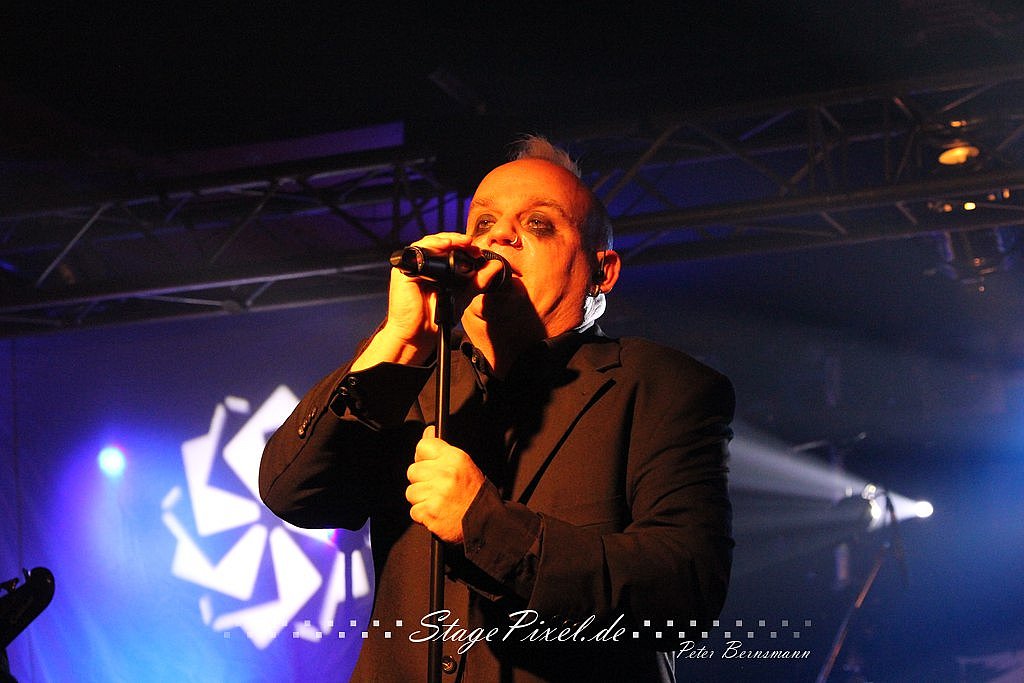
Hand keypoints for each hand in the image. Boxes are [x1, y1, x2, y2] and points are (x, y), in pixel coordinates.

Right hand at [352, 233, 504, 369]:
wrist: (419, 335)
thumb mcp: (463, 295)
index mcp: (435, 268)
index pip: (448, 249)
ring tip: (462, 242)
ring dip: (446, 239)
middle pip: (439, 242)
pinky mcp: (404, 271)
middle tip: (472, 244)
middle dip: (456, 240)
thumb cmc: (436, 317)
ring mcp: (412, 267)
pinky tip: (445, 245)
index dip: (463, 246)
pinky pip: (417, 252)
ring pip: (429, 243)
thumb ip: (478, 280)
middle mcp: (422, 265)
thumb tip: (495, 266)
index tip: (478, 250)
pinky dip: (432, 246)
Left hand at [406, 426, 484, 542]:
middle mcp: (445, 473)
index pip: (423, 447)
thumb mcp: (463, 464)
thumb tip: (428, 432)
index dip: (424, 458)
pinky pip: (414, 510)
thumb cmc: (474, 494)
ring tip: (438, 501)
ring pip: (411, 492)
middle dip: (422, 481)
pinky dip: (423, 515)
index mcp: (454, 458)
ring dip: (421, 499)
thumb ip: (442, 449)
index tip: (430, 466)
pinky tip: (437, 512)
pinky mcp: (429, 512)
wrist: (484, 522)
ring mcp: (436, 493)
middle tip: (437, 488)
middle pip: (413, 471)